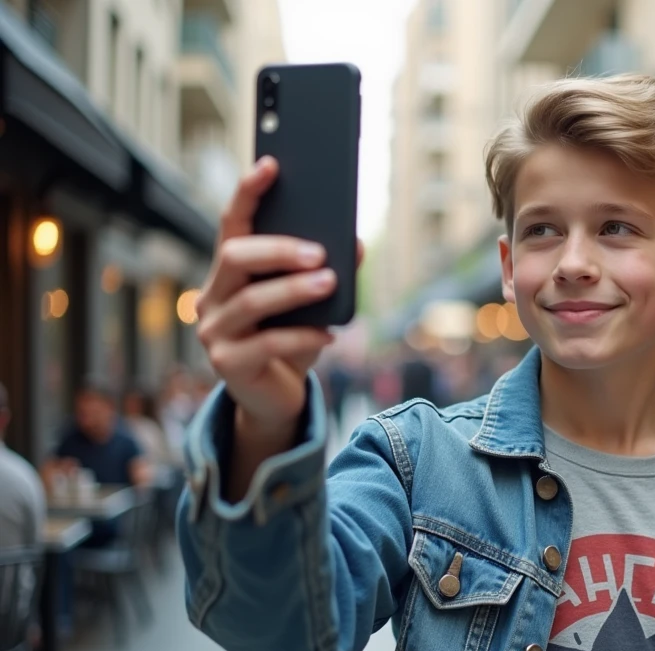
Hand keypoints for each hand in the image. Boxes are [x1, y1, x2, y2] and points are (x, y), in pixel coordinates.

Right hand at [195, 157, 363, 429]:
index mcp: (229, 272)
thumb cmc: (292, 340)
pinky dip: (303, 335)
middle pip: (236, 256)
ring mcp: (214, 331)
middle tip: (319, 253)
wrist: (277, 397)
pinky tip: (330, 334)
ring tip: (330, 284)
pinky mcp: (227, 363)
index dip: (248, 192)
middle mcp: (213, 296)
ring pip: (253, 301)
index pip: (232, 223)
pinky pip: (268, 343)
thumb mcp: (312, 305)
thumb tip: (356, 243)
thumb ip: (329, 271)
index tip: (271, 165)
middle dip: (278, 250)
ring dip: (295, 291)